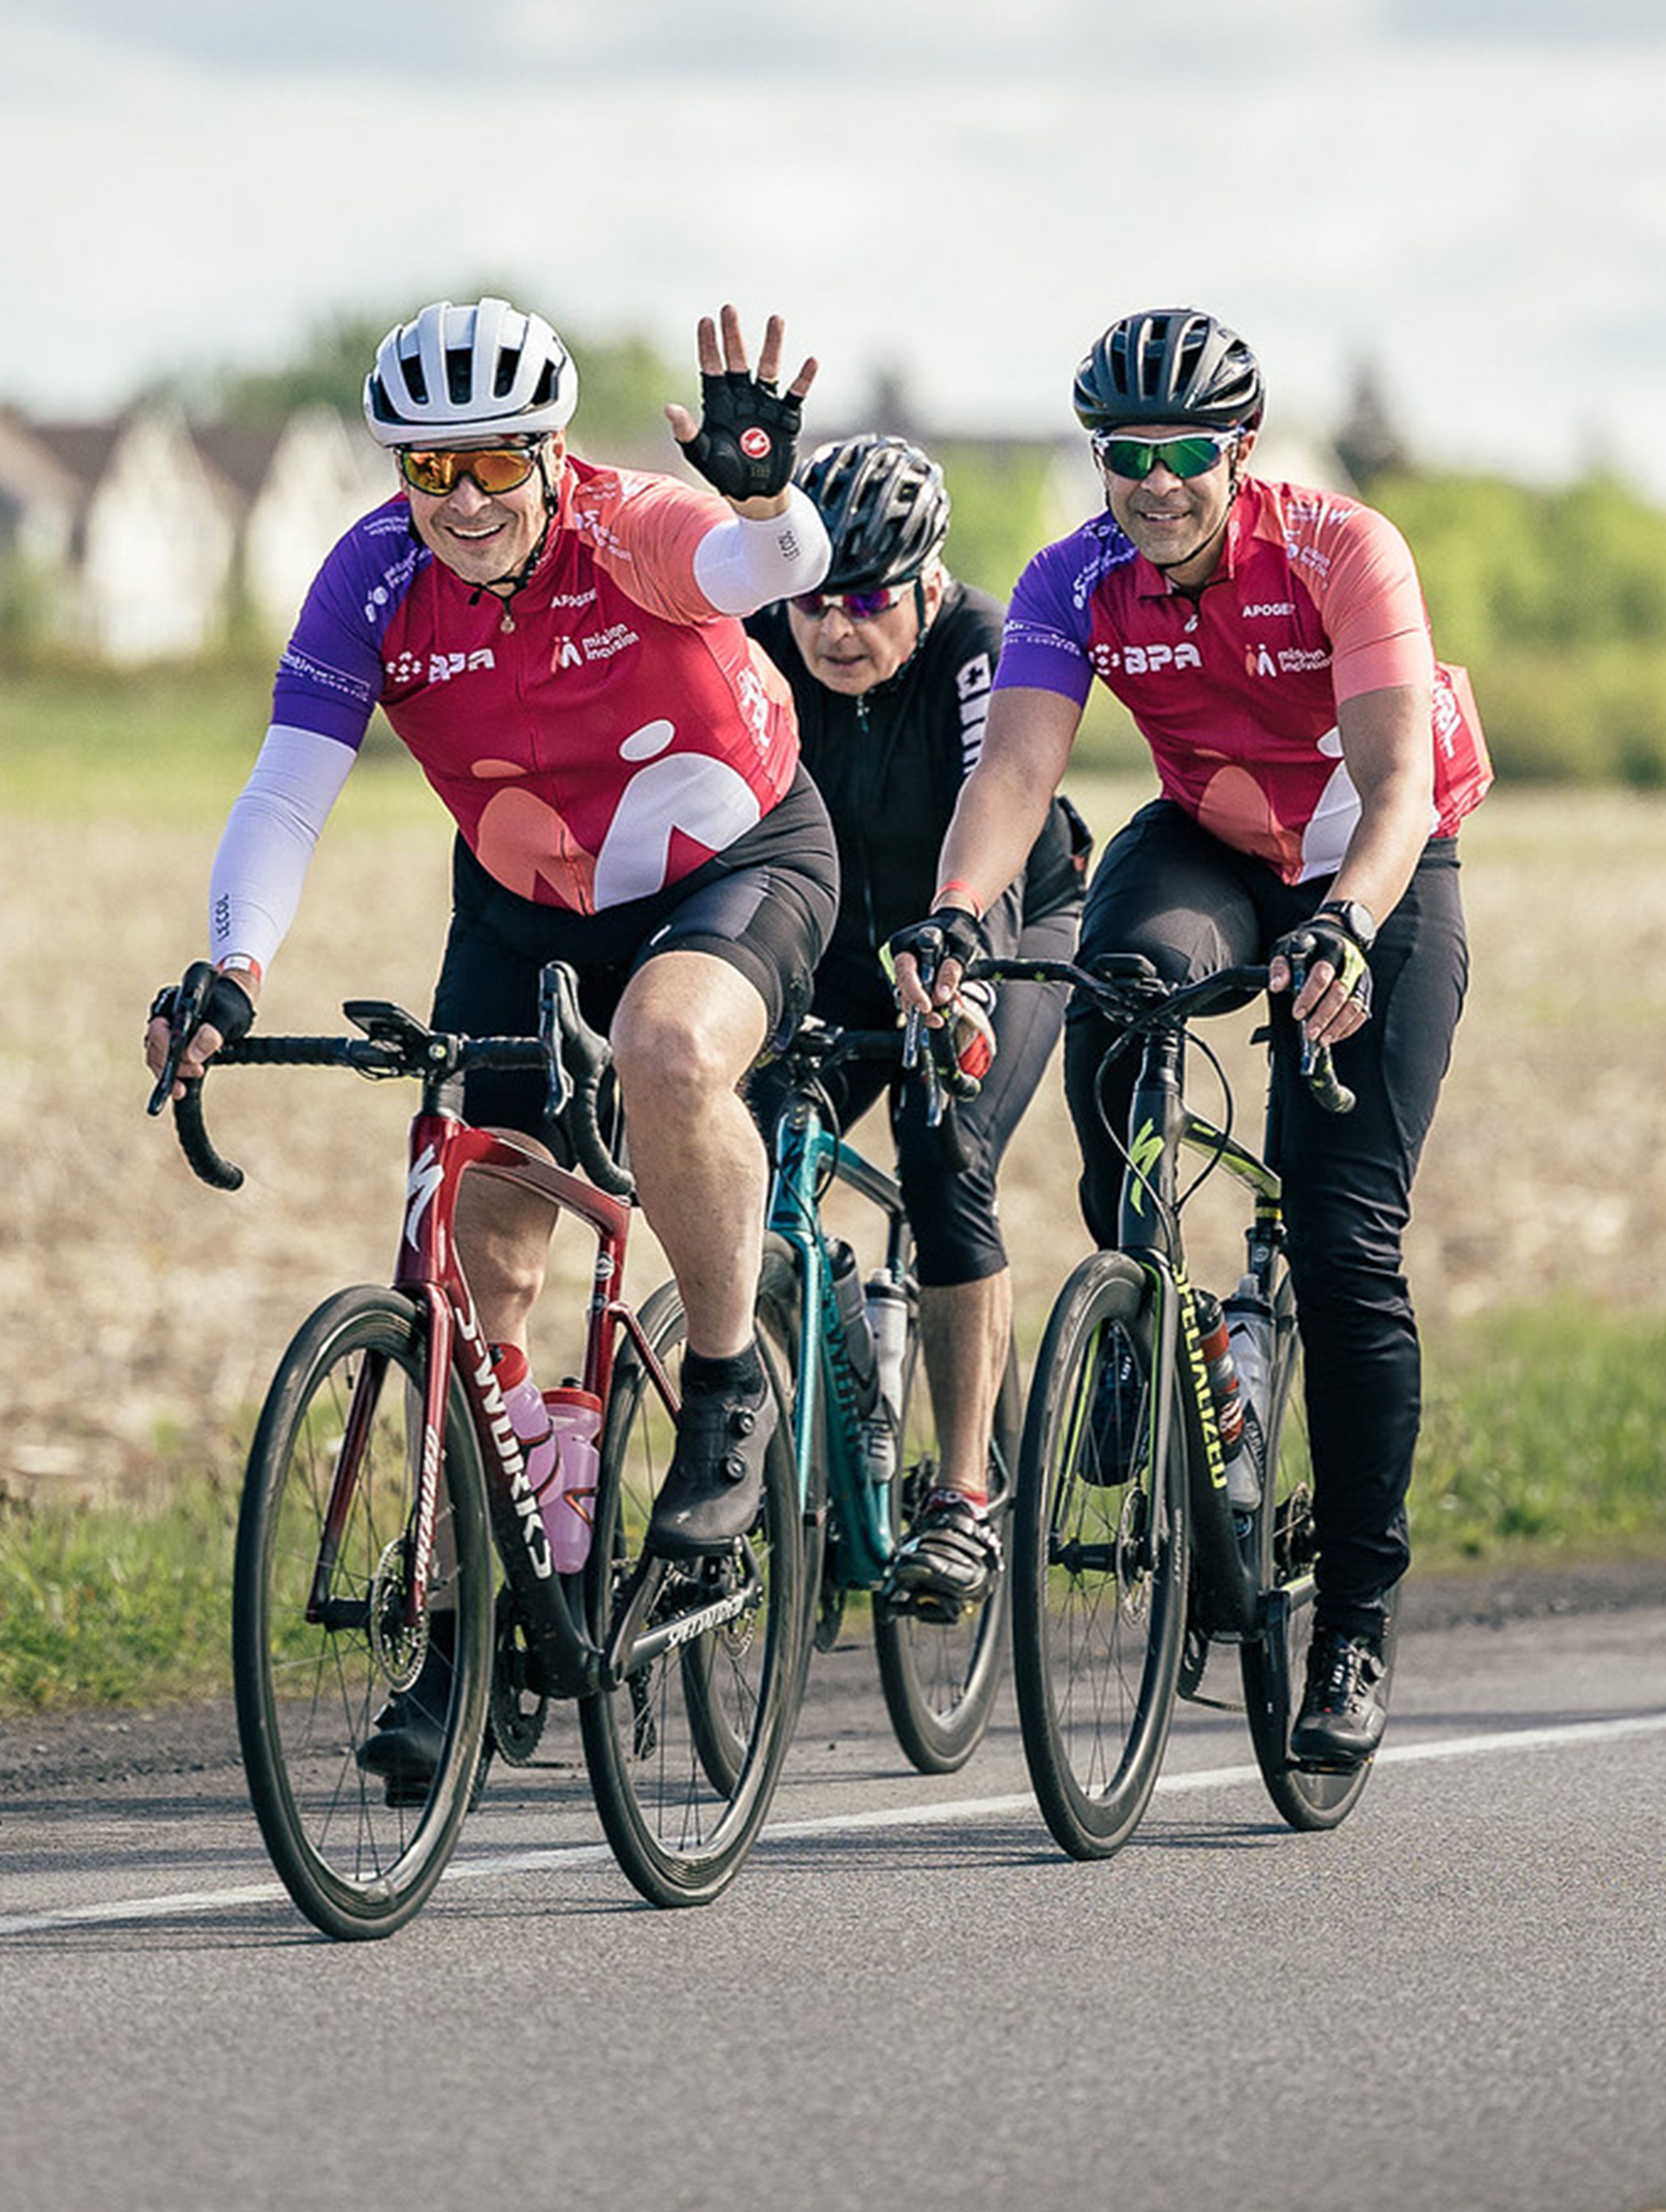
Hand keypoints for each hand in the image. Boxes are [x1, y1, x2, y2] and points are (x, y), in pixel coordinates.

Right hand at [145, 965, 256, 1105]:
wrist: (234, 1004)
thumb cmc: (230, 1005)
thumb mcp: (227, 1017)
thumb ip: (211, 1034)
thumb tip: (192, 1055)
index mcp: (171, 1007)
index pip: (158, 1031)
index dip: (168, 1050)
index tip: (190, 1062)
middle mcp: (163, 1020)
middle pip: (154, 1048)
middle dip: (171, 1066)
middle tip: (197, 1072)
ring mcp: (166, 1034)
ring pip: (156, 1059)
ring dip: (170, 1075)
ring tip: (183, 1089)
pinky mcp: (174, 1047)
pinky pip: (166, 1064)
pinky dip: (172, 1077)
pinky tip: (180, 1090)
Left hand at [664, 305, 816, 512]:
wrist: (755, 493)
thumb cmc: (724, 474)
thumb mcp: (701, 453)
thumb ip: (686, 431)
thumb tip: (669, 409)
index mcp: (718, 402)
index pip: (711, 367)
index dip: (708, 345)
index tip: (706, 322)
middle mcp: (742, 397)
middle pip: (737, 359)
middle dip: (733, 335)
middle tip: (729, 309)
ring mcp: (765, 404)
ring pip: (768, 368)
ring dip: (772, 345)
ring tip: (776, 319)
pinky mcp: (787, 417)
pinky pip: (797, 394)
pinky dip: (804, 379)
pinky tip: (811, 361)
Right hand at [885, 908, 985, 1022]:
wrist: (956, 925)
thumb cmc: (957, 931)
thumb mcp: (961, 948)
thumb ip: (952, 971)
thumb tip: (942, 996)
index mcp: (906, 944)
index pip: (905, 972)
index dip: (914, 992)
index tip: (927, 1007)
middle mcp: (902, 958)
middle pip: (902, 990)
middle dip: (920, 1007)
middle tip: (939, 1019)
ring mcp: (906, 971)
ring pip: (907, 998)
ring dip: (927, 1009)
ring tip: (946, 1010)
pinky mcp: (912, 981)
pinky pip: (916, 998)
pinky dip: (930, 1005)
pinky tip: (944, 1005)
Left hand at [1269, 916, 1372, 1047]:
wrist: (1336, 935)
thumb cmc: (1310, 945)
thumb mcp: (1288, 947)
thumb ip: (1281, 966)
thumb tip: (1277, 986)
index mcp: (1331, 948)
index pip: (1322, 974)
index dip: (1310, 996)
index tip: (1298, 1013)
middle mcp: (1351, 963)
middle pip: (1340, 992)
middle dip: (1324, 1016)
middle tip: (1310, 1032)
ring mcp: (1361, 977)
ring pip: (1354, 1005)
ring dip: (1338, 1025)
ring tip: (1322, 1039)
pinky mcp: (1366, 989)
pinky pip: (1362, 1012)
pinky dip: (1348, 1026)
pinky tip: (1334, 1035)